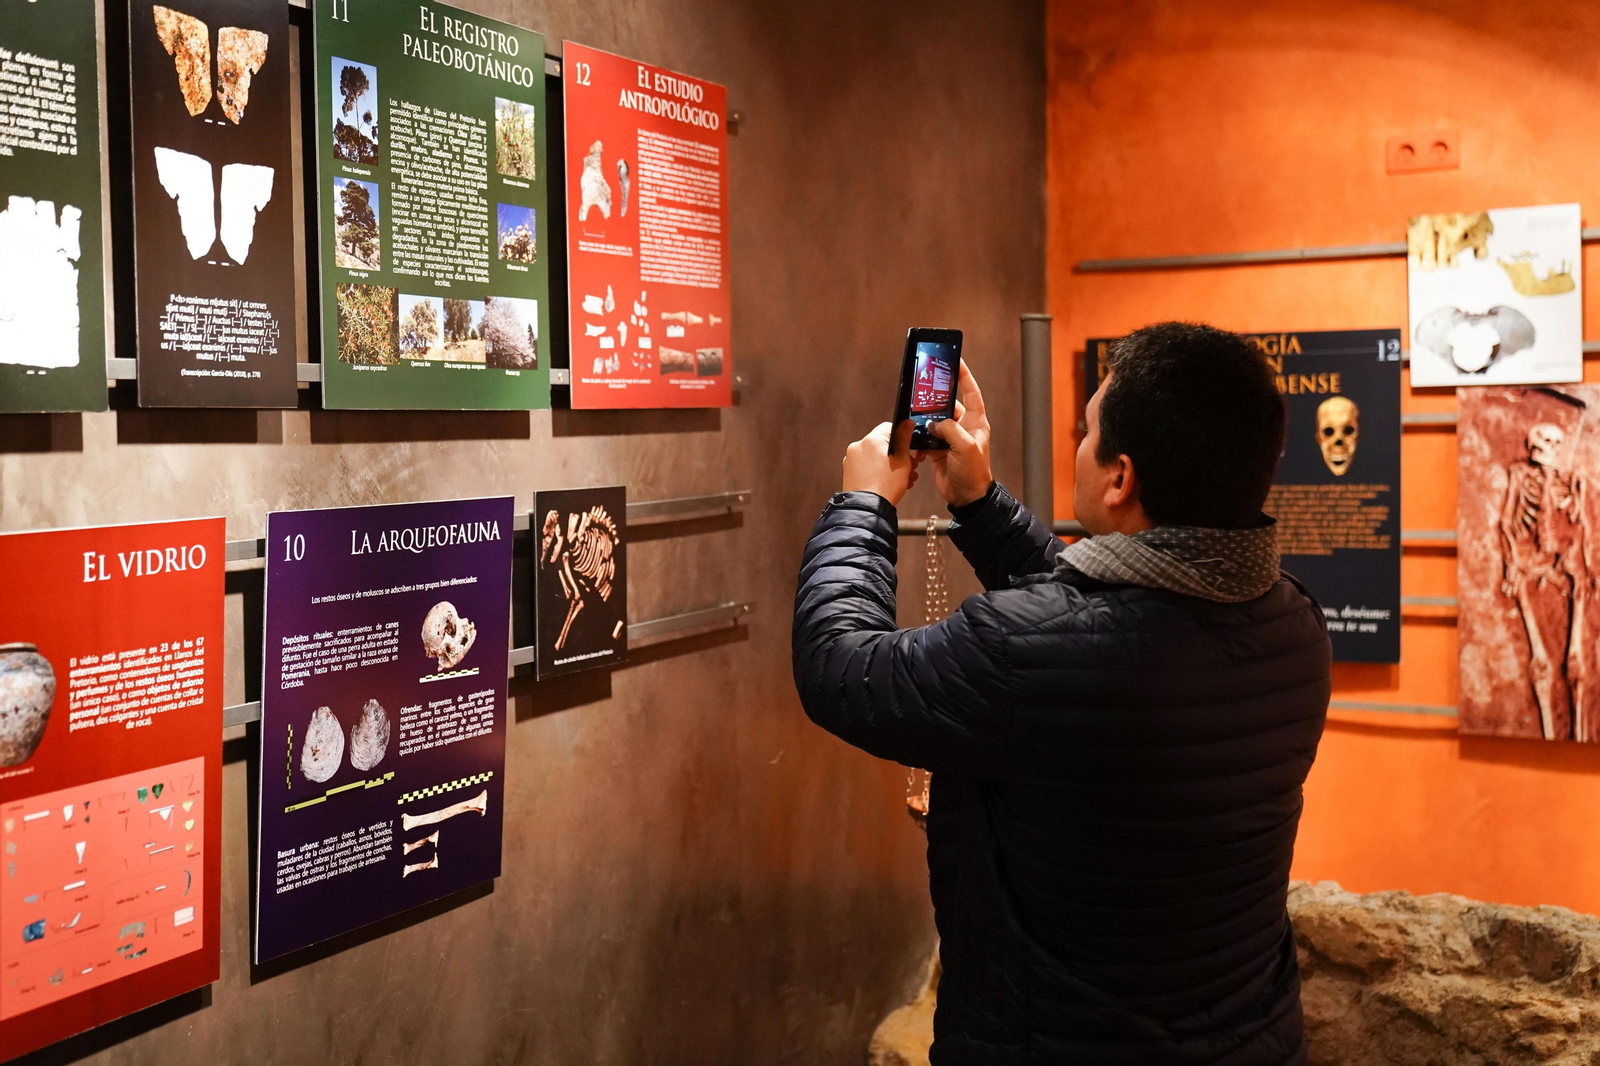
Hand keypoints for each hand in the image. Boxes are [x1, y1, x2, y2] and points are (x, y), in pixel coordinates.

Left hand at [843, 420, 920, 505]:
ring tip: (902, 478)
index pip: (889, 427)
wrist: (867, 509)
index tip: (910, 446)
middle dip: (898, 454)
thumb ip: (904, 439)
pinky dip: (878, 471)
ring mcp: (851, 460)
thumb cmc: (885, 487)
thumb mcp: (902, 461)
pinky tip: (889, 482)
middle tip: (910, 466)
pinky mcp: (849, 472)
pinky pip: (867, 466)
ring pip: (876, 456)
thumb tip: (906, 424)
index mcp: (871, 440)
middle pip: (882, 443)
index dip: (902, 436)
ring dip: (890, 464)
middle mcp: (858, 447)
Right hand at [922, 362, 993, 506]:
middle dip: (936, 398)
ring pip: (934, 420)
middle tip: (924, 386)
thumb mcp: (965, 447)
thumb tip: (934, 423)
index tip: (956, 360)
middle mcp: (963, 427)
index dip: (964, 376)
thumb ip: (950, 429)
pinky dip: (919, 436)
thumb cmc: (973, 473)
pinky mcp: (938, 449)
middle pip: (948, 404)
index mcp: (975, 422)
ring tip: (914, 412)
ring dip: (925, 419)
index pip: (971, 392)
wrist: (966, 497)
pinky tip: (914, 435)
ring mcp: (950, 438)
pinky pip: (926, 436)